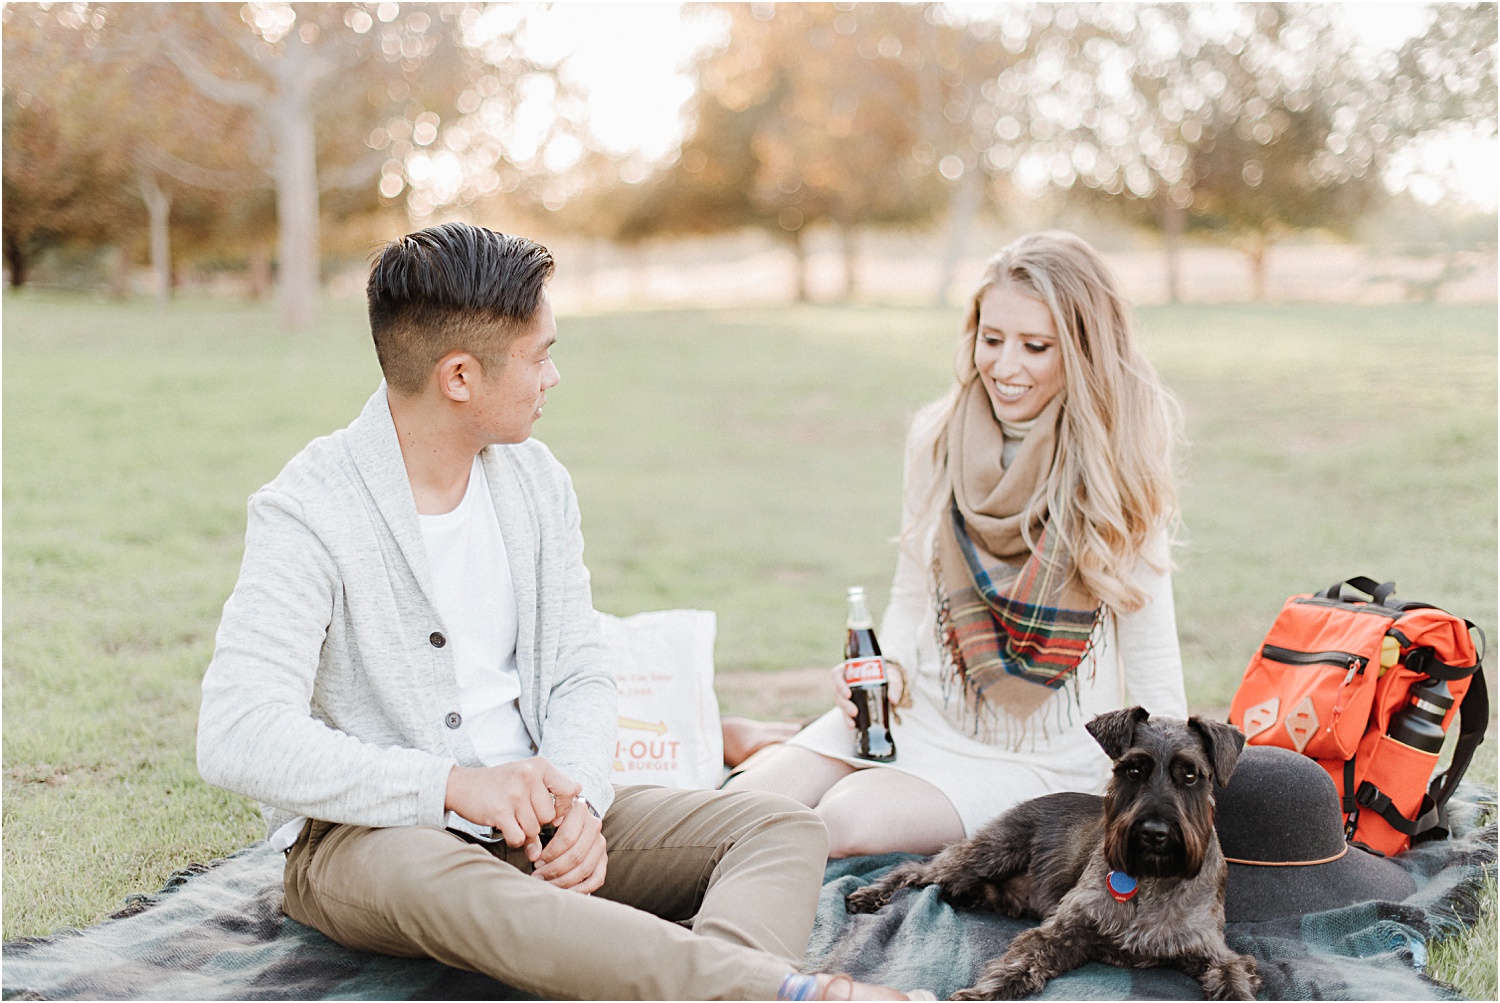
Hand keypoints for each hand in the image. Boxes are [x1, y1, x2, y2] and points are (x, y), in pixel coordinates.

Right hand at [444, 757, 580, 852]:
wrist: (463, 785)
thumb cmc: (501, 783)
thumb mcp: (528, 777)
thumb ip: (552, 789)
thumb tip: (577, 801)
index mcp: (540, 766)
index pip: (569, 791)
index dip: (563, 807)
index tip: (553, 812)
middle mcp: (529, 776)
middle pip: (550, 816)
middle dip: (538, 822)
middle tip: (522, 814)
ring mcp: (514, 794)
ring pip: (534, 829)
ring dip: (524, 831)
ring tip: (512, 818)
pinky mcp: (500, 812)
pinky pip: (519, 838)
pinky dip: (514, 839)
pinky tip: (506, 828)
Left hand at [533, 795, 607, 893]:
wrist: (571, 821)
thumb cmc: (551, 823)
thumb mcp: (543, 822)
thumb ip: (535, 836)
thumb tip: (533, 855)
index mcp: (580, 810)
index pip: (567, 837)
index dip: (550, 854)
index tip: (536, 862)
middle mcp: (594, 825)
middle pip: (576, 855)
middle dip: (554, 870)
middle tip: (538, 877)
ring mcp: (601, 843)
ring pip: (584, 868)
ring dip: (563, 881)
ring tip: (547, 885)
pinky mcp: (604, 859)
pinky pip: (596, 879)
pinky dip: (581, 889)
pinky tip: (566, 893)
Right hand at [831, 661, 903, 728]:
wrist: (889, 683)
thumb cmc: (886, 675)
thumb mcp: (892, 677)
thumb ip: (894, 686)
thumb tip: (894, 699)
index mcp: (849, 670)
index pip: (837, 675)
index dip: (840, 685)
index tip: (848, 694)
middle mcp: (844, 683)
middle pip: (838, 693)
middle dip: (845, 704)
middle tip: (854, 712)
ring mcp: (846, 695)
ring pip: (840, 704)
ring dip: (845, 713)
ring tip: (853, 722)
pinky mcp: (849, 705)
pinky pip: (845, 713)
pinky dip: (848, 720)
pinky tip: (853, 726)